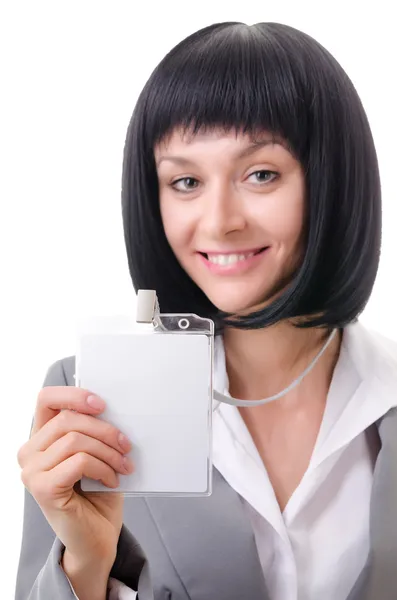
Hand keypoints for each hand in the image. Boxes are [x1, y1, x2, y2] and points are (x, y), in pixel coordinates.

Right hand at [17, 386, 133, 568]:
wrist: (96, 538)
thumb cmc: (97, 493)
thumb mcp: (96, 453)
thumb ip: (93, 430)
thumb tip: (110, 406)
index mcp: (41, 437)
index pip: (46, 398)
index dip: (74, 394)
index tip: (102, 404)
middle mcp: (29, 452)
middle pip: (67, 418)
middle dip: (105, 429)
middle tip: (127, 445)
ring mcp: (32, 471)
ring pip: (75, 439)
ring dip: (108, 451)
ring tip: (123, 466)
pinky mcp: (42, 489)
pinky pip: (79, 461)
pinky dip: (103, 467)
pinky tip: (112, 480)